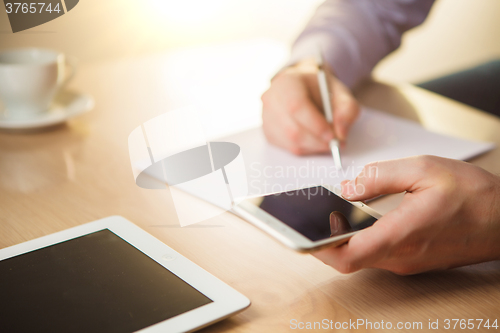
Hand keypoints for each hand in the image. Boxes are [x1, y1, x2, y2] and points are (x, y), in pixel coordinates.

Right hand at [261, 59, 359, 154]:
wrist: (304, 87)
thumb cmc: (322, 90)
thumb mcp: (341, 92)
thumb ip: (347, 110)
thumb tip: (341, 134)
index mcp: (287, 82)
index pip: (296, 107)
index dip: (316, 125)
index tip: (333, 136)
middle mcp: (271, 99)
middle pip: (292, 129)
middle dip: (317, 141)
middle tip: (335, 144)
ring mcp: (266, 116)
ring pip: (290, 141)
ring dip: (313, 147)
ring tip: (328, 142)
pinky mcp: (268, 131)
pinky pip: (287, 147)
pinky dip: (305, 149)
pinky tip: (315, 141)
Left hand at [314, 155, 499, 274]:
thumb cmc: (473, 194)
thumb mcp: (424, 169)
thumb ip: (379, 177)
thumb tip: (346, 188)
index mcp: (401, 234)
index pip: (347, 256)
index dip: (319, 248)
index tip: (302, 233)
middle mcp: (400, 256)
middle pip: (348, 259)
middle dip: (325, 240)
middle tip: (311, 217)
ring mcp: (406, 261)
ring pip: (361, 257)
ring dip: (342, 239)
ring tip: (330, 214)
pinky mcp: (411, 259)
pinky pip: (377, 254)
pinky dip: (360, 239)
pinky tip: (356, 219)